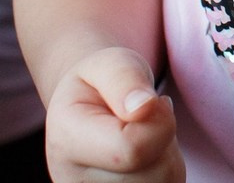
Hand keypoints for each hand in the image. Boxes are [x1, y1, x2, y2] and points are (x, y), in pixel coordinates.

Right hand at [44, 48, 184, 182]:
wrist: (84, 108)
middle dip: (165, 136)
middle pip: (156, 173)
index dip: (159, 120)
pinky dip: (166, 171)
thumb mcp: (110, 62)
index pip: (133, 149)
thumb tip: (143, 107)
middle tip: (145, 117)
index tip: (149, 101)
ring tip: (143, 134)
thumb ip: (125, 78)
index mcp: (66, 141)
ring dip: (167, 154)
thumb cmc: (100, 81)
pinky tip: (147, 155)